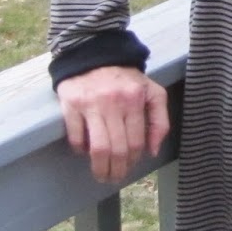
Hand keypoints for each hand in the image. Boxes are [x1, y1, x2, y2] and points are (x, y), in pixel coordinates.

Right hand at [56, 66, 169, 185]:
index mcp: (135, 100)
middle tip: (114, 178)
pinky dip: (80, 149)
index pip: (136, 142)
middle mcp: (113, 102)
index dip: (134, 160)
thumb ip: (160, 120)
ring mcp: (91, 104)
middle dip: (117, 170)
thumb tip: (153, 151)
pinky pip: (76, 136)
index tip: (130, 166)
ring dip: (100, 167)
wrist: (93, 52)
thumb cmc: (126, 78)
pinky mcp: (71, 103)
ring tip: (101, 175)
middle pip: (117, 149)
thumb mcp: (152, 92)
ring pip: (98, 147)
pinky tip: (84, 152)